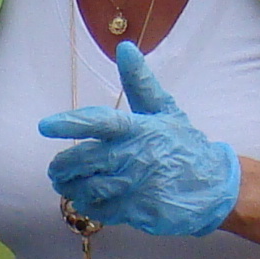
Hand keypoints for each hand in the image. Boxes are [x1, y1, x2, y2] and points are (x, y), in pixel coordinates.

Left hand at [38, 43, 242, 237]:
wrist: (214, 187)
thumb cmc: (184, 145)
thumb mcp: (165, 110)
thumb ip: (140, 82)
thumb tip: (125, 48)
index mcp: (139, 128)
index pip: (101, 122)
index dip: (71, 123)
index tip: (45, 126)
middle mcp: (135, 156)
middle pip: (85, 160)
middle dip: (63, 166)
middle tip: (57, 169)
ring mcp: (136, 186)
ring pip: (88, 188)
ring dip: (73, 187)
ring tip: (69, 185)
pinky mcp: (138, 210)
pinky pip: (102, 210)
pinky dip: (91, 206)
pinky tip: (91, 200)